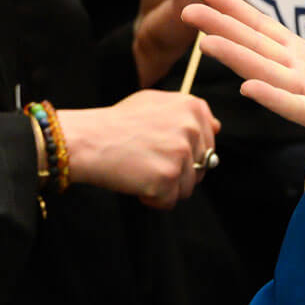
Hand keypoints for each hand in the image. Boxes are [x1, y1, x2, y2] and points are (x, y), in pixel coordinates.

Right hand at [59, 88, 218, 208]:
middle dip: (176, 169)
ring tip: (139, 169)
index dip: (184, 149)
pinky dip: (152, 198)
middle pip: (201, 166)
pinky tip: (135, 181)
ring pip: (188, 187)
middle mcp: (191, 128)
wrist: (87, 140)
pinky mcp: (168, 178)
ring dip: (164, 186)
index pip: (209, 141)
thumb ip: (186, 112)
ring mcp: (181, 154)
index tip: (160, 144)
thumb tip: (217, 127)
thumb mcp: (152, 102)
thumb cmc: (116, 123)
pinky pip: (169, 201)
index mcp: (191, 107)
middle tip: (146, 158)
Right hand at [182, 0, 304, 185]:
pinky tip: (249, 88)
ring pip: (267, 72)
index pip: (260, 27)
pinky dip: (274, 97)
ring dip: (237, 59)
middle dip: (221, 28)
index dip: (232, 8)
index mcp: (302, 57)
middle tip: (187, 11)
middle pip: (254, 46)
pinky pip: (297, 107)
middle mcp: (297, 75)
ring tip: (207, 43)